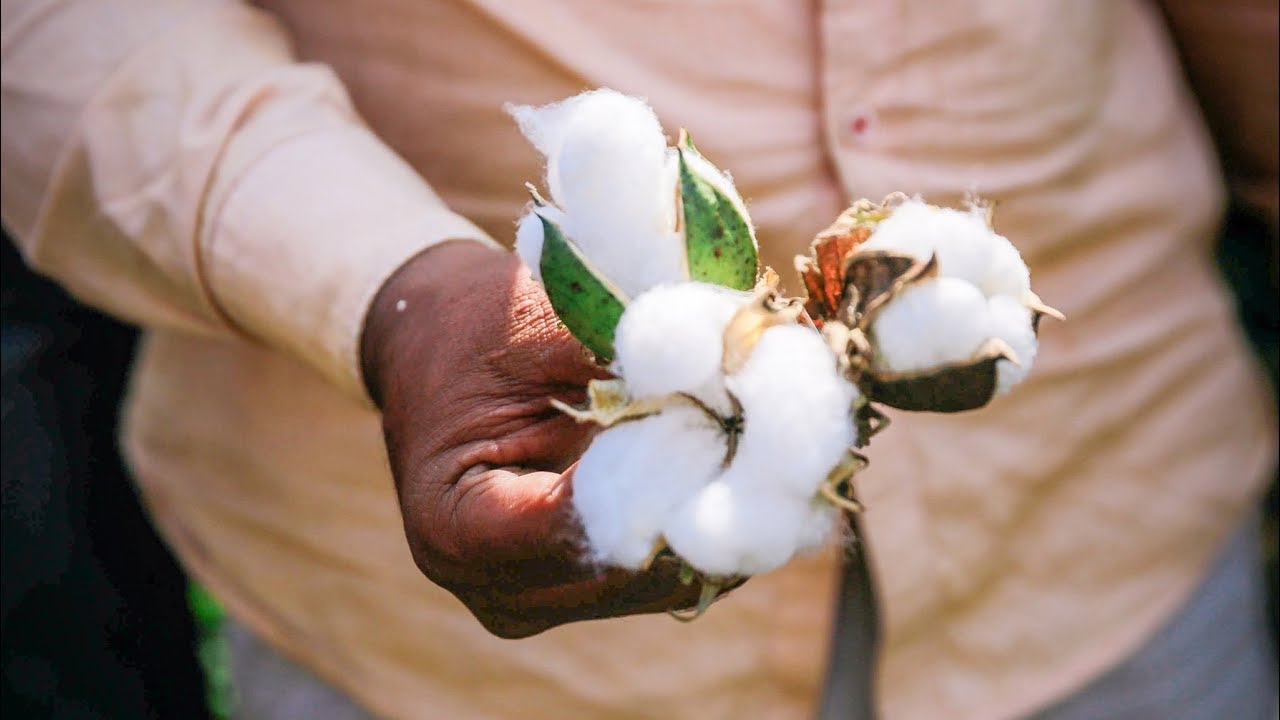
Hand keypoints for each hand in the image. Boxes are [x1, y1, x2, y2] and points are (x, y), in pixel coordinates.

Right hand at [361, 241, 719, 637]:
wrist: (439, 351)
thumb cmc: (475, 330)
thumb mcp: (534, 327)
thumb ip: (621, 354)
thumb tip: (727, 362)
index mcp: (456, 527)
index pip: (578, 530)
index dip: (657, 477)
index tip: (719, 416)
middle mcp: (496, 589)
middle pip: (631, 570)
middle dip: (701, 496)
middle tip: (761, 424)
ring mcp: (543, 602)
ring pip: (667, 580)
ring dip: (715, 511)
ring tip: (745, 432)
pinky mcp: (586, 594)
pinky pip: (671, 573)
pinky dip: (706, 519)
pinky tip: (730, 459)